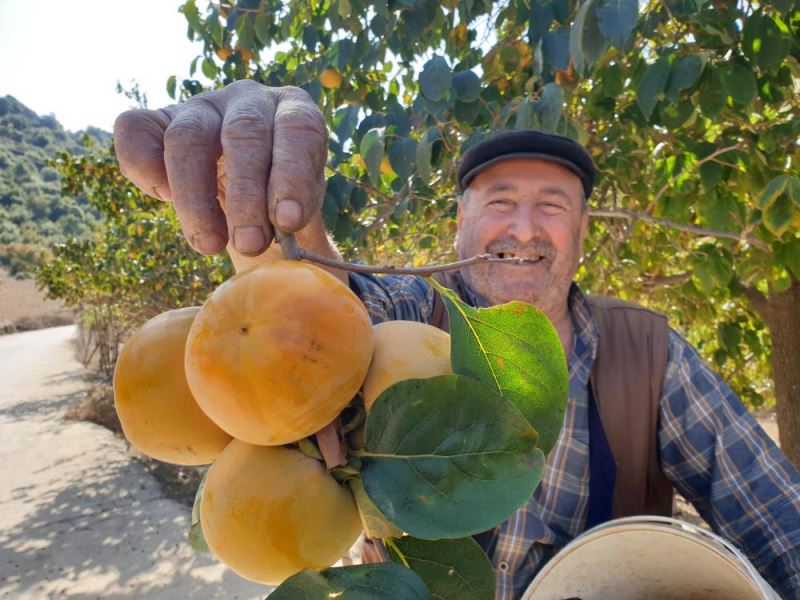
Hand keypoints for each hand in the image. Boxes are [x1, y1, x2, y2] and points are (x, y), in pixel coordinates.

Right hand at [113, 80, 327, 256]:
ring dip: (195, 198)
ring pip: (187, 138)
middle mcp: (249, 99)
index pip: (297, 131)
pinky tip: (164, 199)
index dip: (293, 175)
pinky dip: (144, 167)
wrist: (247, 194)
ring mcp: (202, 105)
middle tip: (250, 244)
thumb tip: (273, 234)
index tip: (288, 221)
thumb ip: (290, 216)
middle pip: (242, 135)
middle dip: (246, 197)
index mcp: (295, 110)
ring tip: (210, 245)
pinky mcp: (158, 118)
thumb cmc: (280, 202)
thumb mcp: (296, 208)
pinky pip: (135, 129)